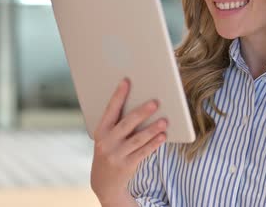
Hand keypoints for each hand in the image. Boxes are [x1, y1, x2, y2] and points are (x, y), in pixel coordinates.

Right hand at [90, 78, 167, 204]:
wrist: (104, 183)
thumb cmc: (110, 151)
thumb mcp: (107, 138)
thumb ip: (118, 124)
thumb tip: (141, 106)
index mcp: (100, 131)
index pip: (110, 110)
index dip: (118, 96)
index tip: (127, 81)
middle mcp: (106, 143)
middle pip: (126, 124)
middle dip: (141, 112)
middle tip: (155, 102)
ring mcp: (116, 155)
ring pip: (137, 139)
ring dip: (152, 129)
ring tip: (164, 121)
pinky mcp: (126, 166)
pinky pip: (143, 152)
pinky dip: (154, 144)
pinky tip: (163, 136)